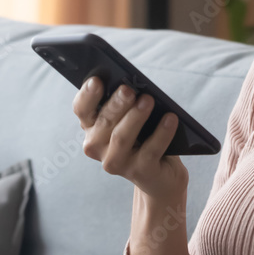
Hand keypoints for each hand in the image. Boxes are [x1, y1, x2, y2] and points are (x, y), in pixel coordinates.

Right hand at [73, 77, 188, 200]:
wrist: (160, 174)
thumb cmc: (144, 137)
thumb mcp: (132, 117)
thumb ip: (128, 103)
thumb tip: (136, 84)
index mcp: (92, 127)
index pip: (82, 109)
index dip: (87, 95)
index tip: (96, 80)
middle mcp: (97, 146)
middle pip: (104, 122)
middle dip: (116, 104)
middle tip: (129, 89)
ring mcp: (116, 162)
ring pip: (122, 137)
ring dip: (136, 117)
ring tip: (149, 100)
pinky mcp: (139, 172)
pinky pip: (150, 150)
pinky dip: (162, 133)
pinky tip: (171, 118)